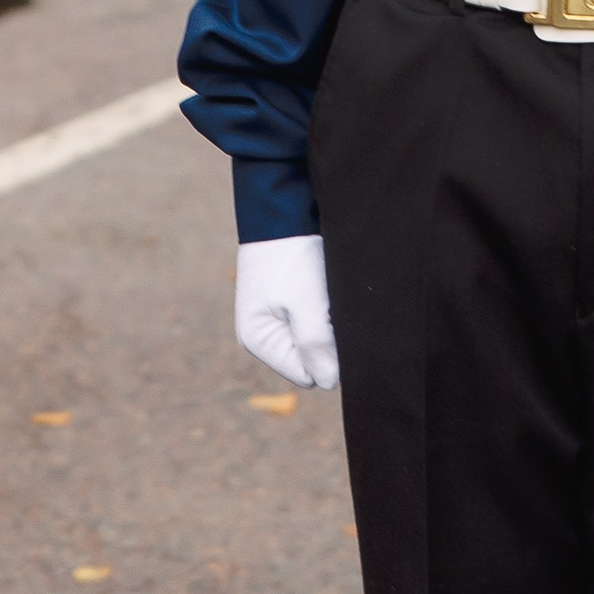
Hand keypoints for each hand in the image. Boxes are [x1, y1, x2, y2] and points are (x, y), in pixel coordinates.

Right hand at [235, 234, 338, 390]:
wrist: (284, 211)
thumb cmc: (290, 255)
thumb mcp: (305, 303)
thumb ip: (316, 345)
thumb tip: (330, 382)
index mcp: (258, 341)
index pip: (306, 375)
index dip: (327, 358)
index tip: (336, 328)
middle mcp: (265, 336)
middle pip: (311, 360)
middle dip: (328, 341)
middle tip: (332, 308)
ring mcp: (276, 321)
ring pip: (316, 342)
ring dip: (328, 324)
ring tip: (327, 296)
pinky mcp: (290, 306)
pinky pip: (315, 323)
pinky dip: (326, 311)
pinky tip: (326, 292)